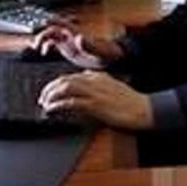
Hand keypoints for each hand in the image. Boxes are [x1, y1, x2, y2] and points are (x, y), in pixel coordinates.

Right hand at [32, 22, 122, 67]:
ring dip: (43, 39)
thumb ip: (89, 45)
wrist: (113, 59)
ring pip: (51, 35)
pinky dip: (46, 45)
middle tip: (38, 43)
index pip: (63, 23)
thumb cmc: (110, 53)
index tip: (43, 24)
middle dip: (43, 33)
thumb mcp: (101, 50)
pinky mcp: (68, 47)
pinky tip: (45, 52)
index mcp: (78, 32)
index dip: (53, 22)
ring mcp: (69, 40)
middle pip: (53, 28)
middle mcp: (72, 34)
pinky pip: (53, 43)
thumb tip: (79, 38)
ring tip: (38, 47)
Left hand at [38, 71, 152, 129]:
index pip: (71, 76)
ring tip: (44, 104)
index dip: (57, 84)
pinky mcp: (95, 105)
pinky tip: (51, 110)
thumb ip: (97, 84)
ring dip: (51, 96)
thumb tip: (83, 87)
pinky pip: (71, 103)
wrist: (143, 109)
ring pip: (65, 88)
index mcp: (98, 75)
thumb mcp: (112, 87)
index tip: (49, 92)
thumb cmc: (130, 102)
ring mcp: (95, 92)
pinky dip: (58, 105)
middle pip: (65, 80)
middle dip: (50, 89)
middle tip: (42, 98)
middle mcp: (94, 81)